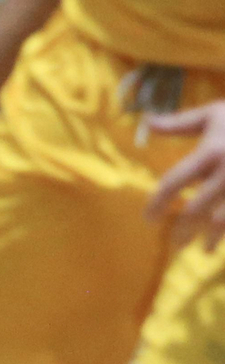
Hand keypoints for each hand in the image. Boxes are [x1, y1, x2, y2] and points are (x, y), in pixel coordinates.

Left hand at [145, 101, 224, 250]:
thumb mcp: (212, 114)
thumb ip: (178, 124)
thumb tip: (146, 122)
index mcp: (210, 151)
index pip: (175, 181)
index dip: (158, 202)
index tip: (148, 218)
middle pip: (198, 207)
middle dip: (184, 228)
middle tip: (174, 244)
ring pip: (224, 219)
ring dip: (212, 237)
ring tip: (204, 250)